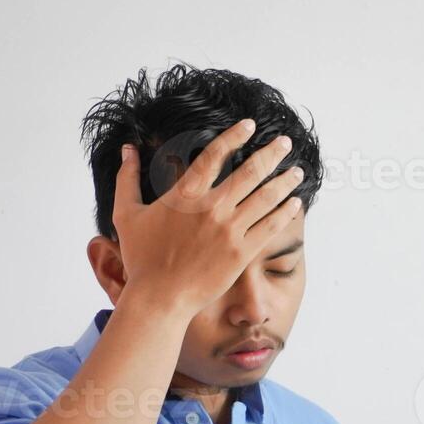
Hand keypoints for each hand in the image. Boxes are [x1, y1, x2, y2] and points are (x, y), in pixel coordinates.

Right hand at [111, 118, 303, 318]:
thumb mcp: (126, 215)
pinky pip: (270, 227)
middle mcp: (211, 207)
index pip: (214, 155)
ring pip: (265, 197)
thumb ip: (126, 179)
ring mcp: (229, 230)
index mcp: (186, 194)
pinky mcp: (241, 254)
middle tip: (286, 142)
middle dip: (272, 153)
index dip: (234, 136)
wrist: (159, 298)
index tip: (249, 125)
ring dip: (285, 181)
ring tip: (297, 171)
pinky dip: (285, 212)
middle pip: (250, 171)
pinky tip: (295, 203)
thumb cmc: (141, 259)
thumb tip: (127, 150)